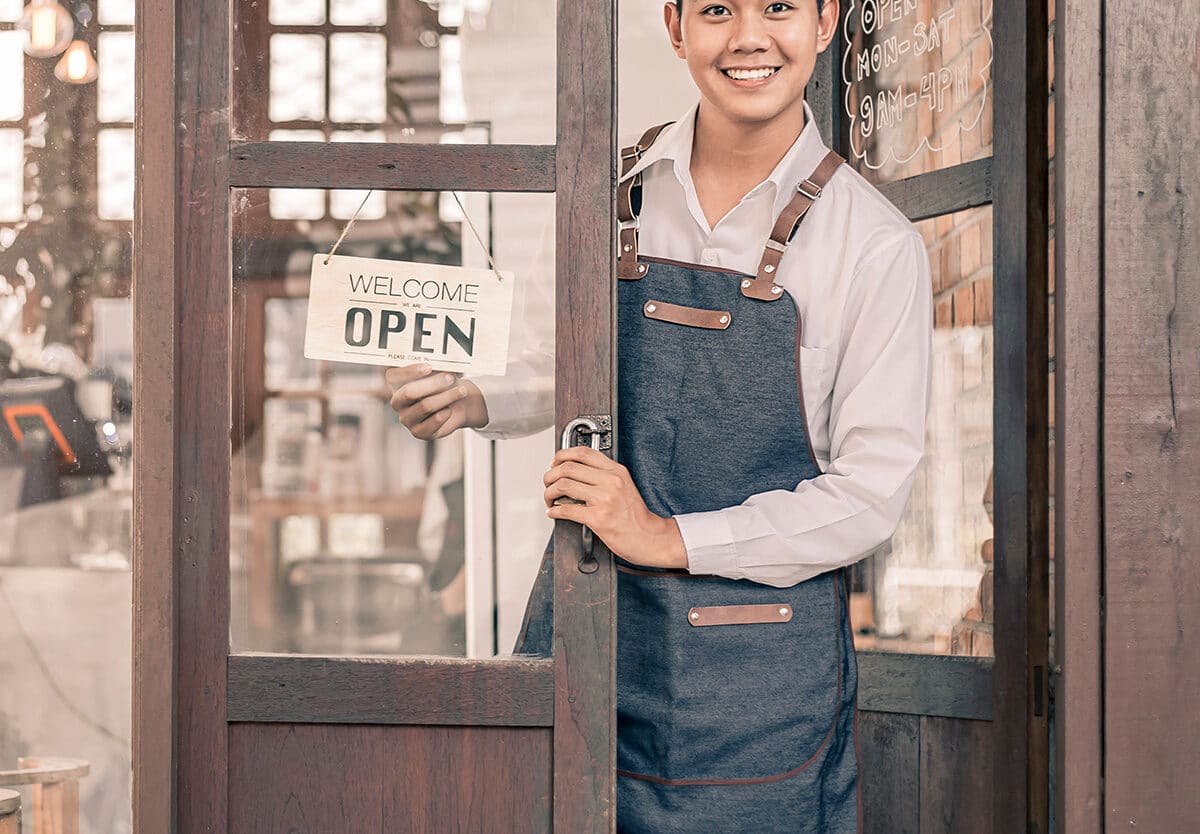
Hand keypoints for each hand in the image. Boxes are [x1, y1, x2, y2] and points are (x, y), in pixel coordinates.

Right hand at [386, 363, 488, 439]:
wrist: (456, 406)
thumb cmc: (444, 385)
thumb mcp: (440, 372)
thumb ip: (439, 366)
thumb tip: (450, 360)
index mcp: (397, 384)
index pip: (393, 376)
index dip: (409, 372)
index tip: (429, 367)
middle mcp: (397, 402)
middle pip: (410, 392)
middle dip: (432, 384)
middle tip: (450, 377)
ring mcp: (406, 419)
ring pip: (425, 406)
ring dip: (446, 396)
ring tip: (462, 390)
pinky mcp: (419, 432)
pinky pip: (434, 421)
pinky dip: (446, 413)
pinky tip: (450, 409)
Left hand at [543, 446, 687, 568]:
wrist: (650, 537)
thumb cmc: (636, 516)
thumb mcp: (625, 485)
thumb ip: (604, 476)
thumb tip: (575, 473)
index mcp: (616, 471)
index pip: (583, 453)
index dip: (562, 455)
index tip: (555, 463)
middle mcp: (610, 481)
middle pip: (568, 467)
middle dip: (550, 475)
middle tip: (548, 483)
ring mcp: (604, 499)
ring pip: (564, 485)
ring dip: (549, 492)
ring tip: (549, 498)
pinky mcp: (598, 518)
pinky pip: (566, 510)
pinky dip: (554, 511)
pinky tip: (553, 512)